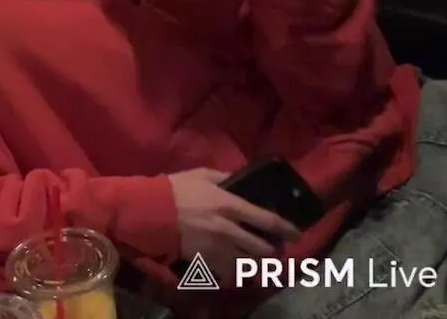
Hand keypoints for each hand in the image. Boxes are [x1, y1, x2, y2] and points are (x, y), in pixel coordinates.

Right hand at [168, 168, 301, 287]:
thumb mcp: (201, 174)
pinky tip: (232, 268)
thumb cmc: (175, 189)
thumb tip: (240, 180)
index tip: (297, 233)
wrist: (150, 211)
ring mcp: (216, 248)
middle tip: (272, 248)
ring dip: (253, 262)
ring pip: (246, 263)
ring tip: (254, 259)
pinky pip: (226, 272)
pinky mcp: (204, 260)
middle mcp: (228, 230)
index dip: (286, 228)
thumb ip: (224, 177)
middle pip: (261, 248)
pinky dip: (232, 272)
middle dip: (270, 250)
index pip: (267, 220)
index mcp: (230, 205)